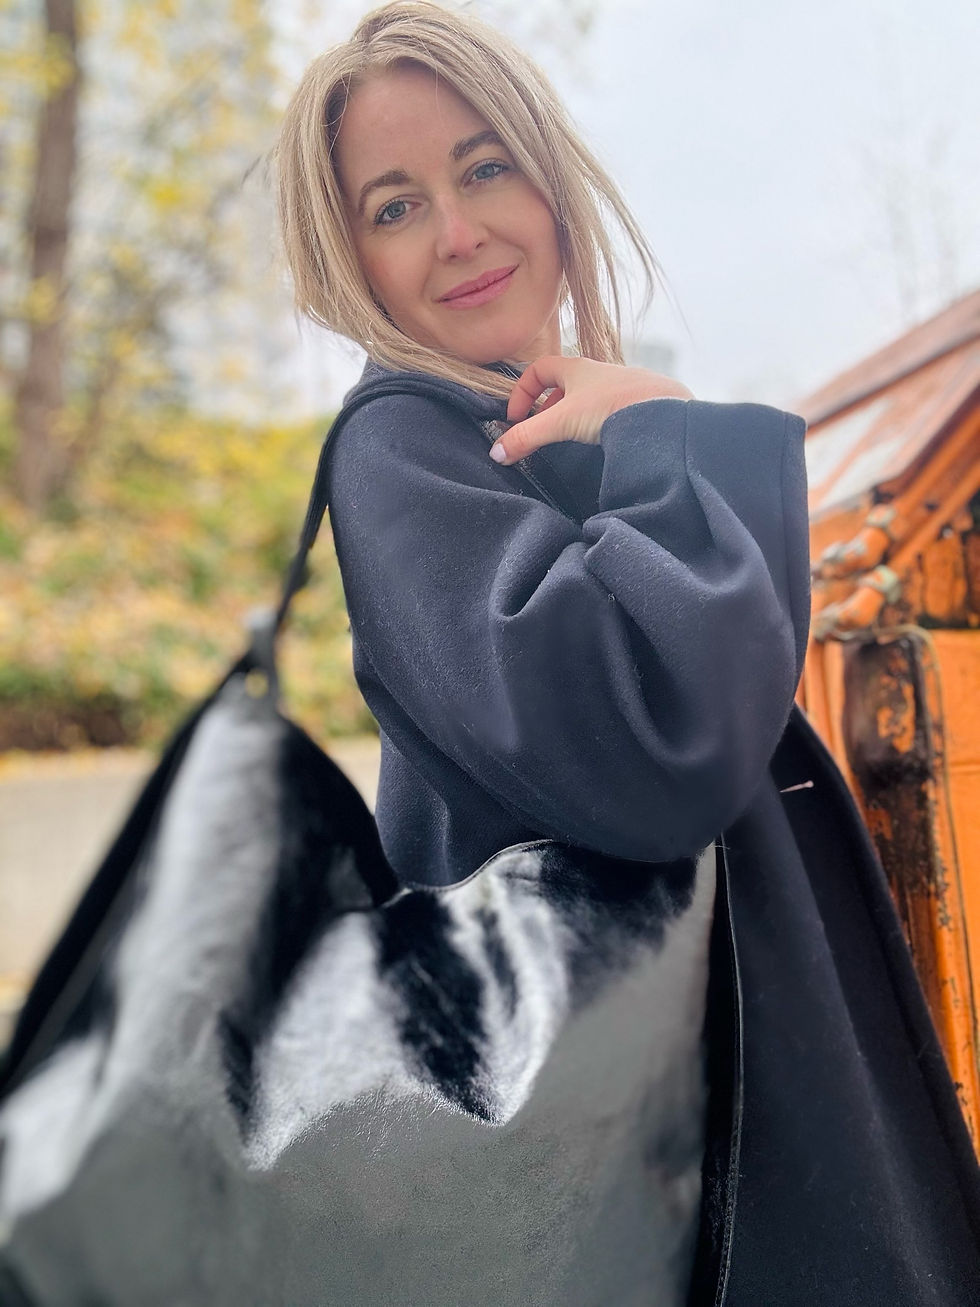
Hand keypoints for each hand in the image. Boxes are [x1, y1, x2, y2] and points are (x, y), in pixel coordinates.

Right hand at [490, 356, 694, 464]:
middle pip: (564, 383)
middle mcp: (599, 372)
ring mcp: (621, 386)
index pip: (539, 369)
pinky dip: (599, 421)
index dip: (522, 391)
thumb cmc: (613, 406)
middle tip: (542, 430)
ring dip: (573, 415)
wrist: (664, 411)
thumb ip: (528, 437)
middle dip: (547, 406)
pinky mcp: (639, 403)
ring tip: (569, 437)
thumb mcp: (562, 423)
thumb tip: (497, 453)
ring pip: (588, 397)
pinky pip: (612, 408)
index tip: (516, 418)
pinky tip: (602, 439)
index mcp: (577, 368)